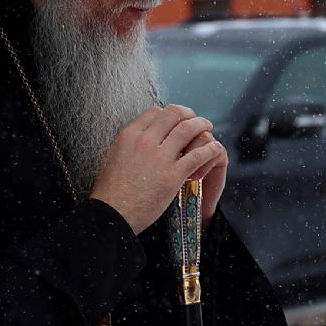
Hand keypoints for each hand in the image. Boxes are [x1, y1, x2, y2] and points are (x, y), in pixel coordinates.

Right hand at [88, 105, 223, 234]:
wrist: (111, 214)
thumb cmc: (110, 191)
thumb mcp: (112, 156)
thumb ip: (128, 144)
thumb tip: (139, 139)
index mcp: (129, 135)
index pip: (155, 111)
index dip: (169, 113)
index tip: (176, 119)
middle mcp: (145, 141)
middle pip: (174, 114)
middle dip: (189, 114)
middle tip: (196, 119)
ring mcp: (160, 158)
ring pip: (188, 130)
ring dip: (201, 125)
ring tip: (208, 127)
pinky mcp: (172, 176)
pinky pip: (197, 156)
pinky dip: (209, 149)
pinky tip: (215, 149)